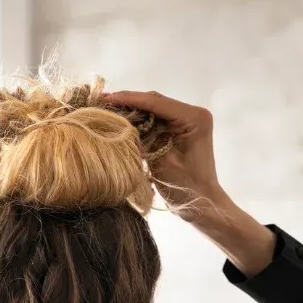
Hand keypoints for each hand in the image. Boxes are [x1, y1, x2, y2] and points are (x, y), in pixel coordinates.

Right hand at [103, 91, 232, 223]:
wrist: (202, 204)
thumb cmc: (186, 188)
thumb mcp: (161, 162)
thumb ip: (143, 140)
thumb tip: (119, 123)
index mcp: (194, 118)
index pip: (156, 103)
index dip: (129, 99)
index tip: (106, 98)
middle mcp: (193, 113)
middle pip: (154, 102)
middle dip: (128, 102)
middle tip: (101, 102)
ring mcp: (187, 120)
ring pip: (153, 109)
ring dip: (132, 110)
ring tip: (107, 109)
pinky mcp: (180, 128)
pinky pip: (155, 120)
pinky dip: (139, 121)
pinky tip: (121, 120)